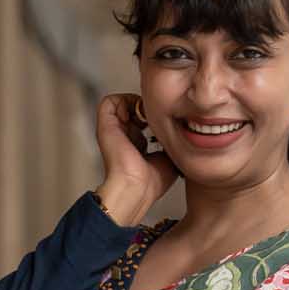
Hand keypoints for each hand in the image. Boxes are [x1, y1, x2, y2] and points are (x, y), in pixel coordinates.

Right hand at [95, 91, 179, 219]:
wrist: (137, 188)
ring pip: (123, 102)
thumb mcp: (170, 157)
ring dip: (137, 103)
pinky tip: (135, 115)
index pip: (145, 120)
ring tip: (147, 115)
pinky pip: (110, 102)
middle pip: (134, 108)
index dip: (157, 115)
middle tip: (158, 115)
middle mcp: (124, 136)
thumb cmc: (151, 182)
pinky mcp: (105, 125)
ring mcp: (114, 130)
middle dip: (148, 107)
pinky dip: (123, 102)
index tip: (167, 120)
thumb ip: (173, 141)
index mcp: (136, 145)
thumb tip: (183, 127)